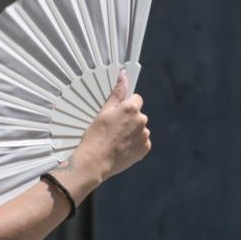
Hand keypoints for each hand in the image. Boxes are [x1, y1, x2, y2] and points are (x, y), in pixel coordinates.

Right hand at [69, 70, 150, 184]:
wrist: (95, 161)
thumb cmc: (96, 137)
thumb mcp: (104, 112)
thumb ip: (117, 93)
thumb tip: (123, 77)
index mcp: (131, 109)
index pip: (136, 99)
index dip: (126, 105)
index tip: (120, 112)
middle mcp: (141, 120)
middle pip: (138, 115)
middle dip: (129, 119)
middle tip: (113, 128)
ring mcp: (144, 135)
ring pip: (140, 129)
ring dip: (132, 132)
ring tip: (116, 139)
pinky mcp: (145, 148)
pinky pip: (142, 141)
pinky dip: (134, 143)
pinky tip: (121, 146)